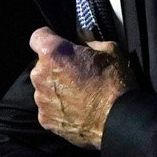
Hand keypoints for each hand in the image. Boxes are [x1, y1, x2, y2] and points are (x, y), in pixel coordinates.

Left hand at [28, 27, 127, 148]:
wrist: (119, 120)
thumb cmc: (115, 84)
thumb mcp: (109, 50)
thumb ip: (89, 40)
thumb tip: (82, 38)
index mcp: (52, 53)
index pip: (38, 37)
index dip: (49, 38)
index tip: (57, 42)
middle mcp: (40, 75)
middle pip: (41, 65)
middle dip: (55, 66)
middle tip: (76, 72)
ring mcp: (41, 99)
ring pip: (44, 87)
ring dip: (56, 87)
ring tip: (79, 94)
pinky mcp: (45, 119)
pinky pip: (48, 108)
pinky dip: (59, 107)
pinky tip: (77, 108)